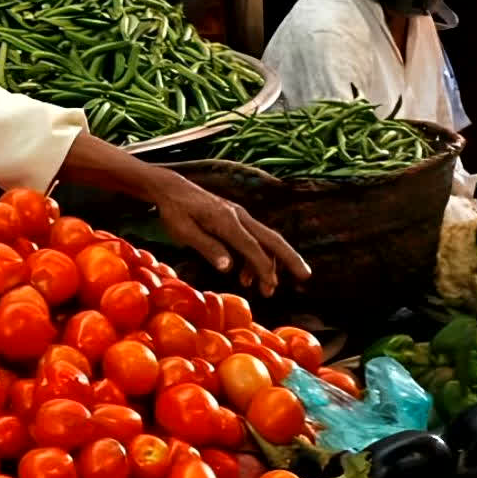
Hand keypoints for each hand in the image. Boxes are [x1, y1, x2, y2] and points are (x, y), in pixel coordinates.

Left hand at [152, 175, 310, 296]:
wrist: (171, 188)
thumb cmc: (174, 211)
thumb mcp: (184, 232)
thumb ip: (207, 248)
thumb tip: (228, 268)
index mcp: (226, 220)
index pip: (252, 247)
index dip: (263, 268)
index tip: (270, 286)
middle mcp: (238, 216)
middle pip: (271, 239)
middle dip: (290, 259)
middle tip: (305, 277)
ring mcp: (238, 216)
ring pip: (265, 240)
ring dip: (270, 264)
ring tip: (267, 289)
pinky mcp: (234, 218)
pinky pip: (252, 239)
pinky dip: (254, 257)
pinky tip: (245, 276)